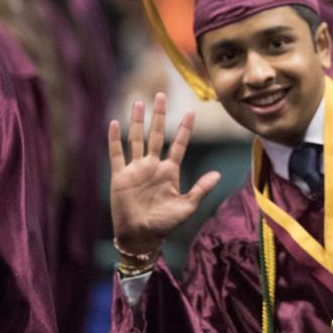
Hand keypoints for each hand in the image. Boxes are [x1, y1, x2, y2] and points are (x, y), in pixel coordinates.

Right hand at [107, 93, 220, 254]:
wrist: (141, 236)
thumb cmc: (165, 224)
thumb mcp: (187, 206)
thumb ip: (201, 189)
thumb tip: (218, 174)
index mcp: (170, 171)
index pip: (179, 144)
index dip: (185, 129)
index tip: (192, 111)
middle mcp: (153, 166)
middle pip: (157, 134)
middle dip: (159, 115)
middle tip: (161, 95)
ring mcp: (136, 169)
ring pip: (137, 139)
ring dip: (137, 121)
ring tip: (139, 102)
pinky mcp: (120, 176)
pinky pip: (117, 154)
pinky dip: (115, 139)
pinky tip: (115, 123)